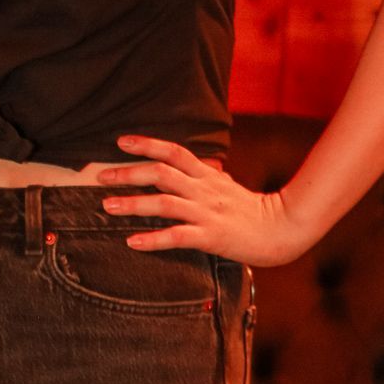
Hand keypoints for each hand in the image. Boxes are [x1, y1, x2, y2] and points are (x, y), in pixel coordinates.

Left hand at [99, 136, 310, 267]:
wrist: (283, 230)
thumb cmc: (252, 210)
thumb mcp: (226, 185)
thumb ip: (204, 174)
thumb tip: (187, 163)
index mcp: (207, 176)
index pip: (174, 151)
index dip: (147, 144)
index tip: (120, 142)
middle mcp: (204, 190)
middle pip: (161, 173)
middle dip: (128, 173)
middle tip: (100, 176)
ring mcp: (207, 213)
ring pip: (165, 203)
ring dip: (133, 204)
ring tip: (107, 206)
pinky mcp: (212, 237)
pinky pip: (178, 236)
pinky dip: (153, 239)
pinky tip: (133, 241)